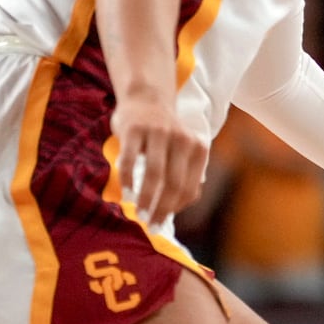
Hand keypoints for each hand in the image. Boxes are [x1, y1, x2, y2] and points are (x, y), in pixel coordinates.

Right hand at [110, 92, 208, 228]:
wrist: (146, 99)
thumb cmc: (164, 135)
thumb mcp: (183, 151)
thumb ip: (184, 174)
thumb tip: (176, 210)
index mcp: (198, 148)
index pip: (190, 188)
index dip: (176, 208)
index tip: (162, 221)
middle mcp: (182, 139)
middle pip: (174, 184)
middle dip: (161, 209)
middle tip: (149, 224)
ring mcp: (158, 132)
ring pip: (154, 174)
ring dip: (145, 198)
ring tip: (138, 214)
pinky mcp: (135, 129)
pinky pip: (130, 159)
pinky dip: (128, 179)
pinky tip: (126, 193)